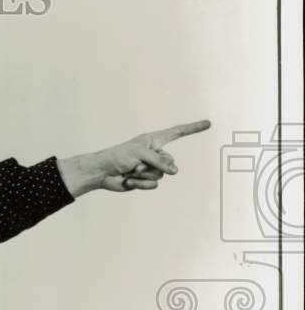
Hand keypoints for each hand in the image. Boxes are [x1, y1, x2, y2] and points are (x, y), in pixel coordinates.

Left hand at [97, 119, 211, 191]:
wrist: (102, 173)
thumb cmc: (118, 156)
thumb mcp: (140, 153)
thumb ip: (160, 161)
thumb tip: (174, 172)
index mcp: (153, 140)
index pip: (177, 133)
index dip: (193, 128)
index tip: (208, 123)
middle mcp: (154, 153)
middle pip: (170, 162)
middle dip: (153, 165)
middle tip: (135, 163)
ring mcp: (150, 168)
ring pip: (161, 175)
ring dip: (144, 175)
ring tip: (131, 171)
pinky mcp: (145, 181)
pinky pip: (153, 185)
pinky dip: (141, 184)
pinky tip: (129, 180)